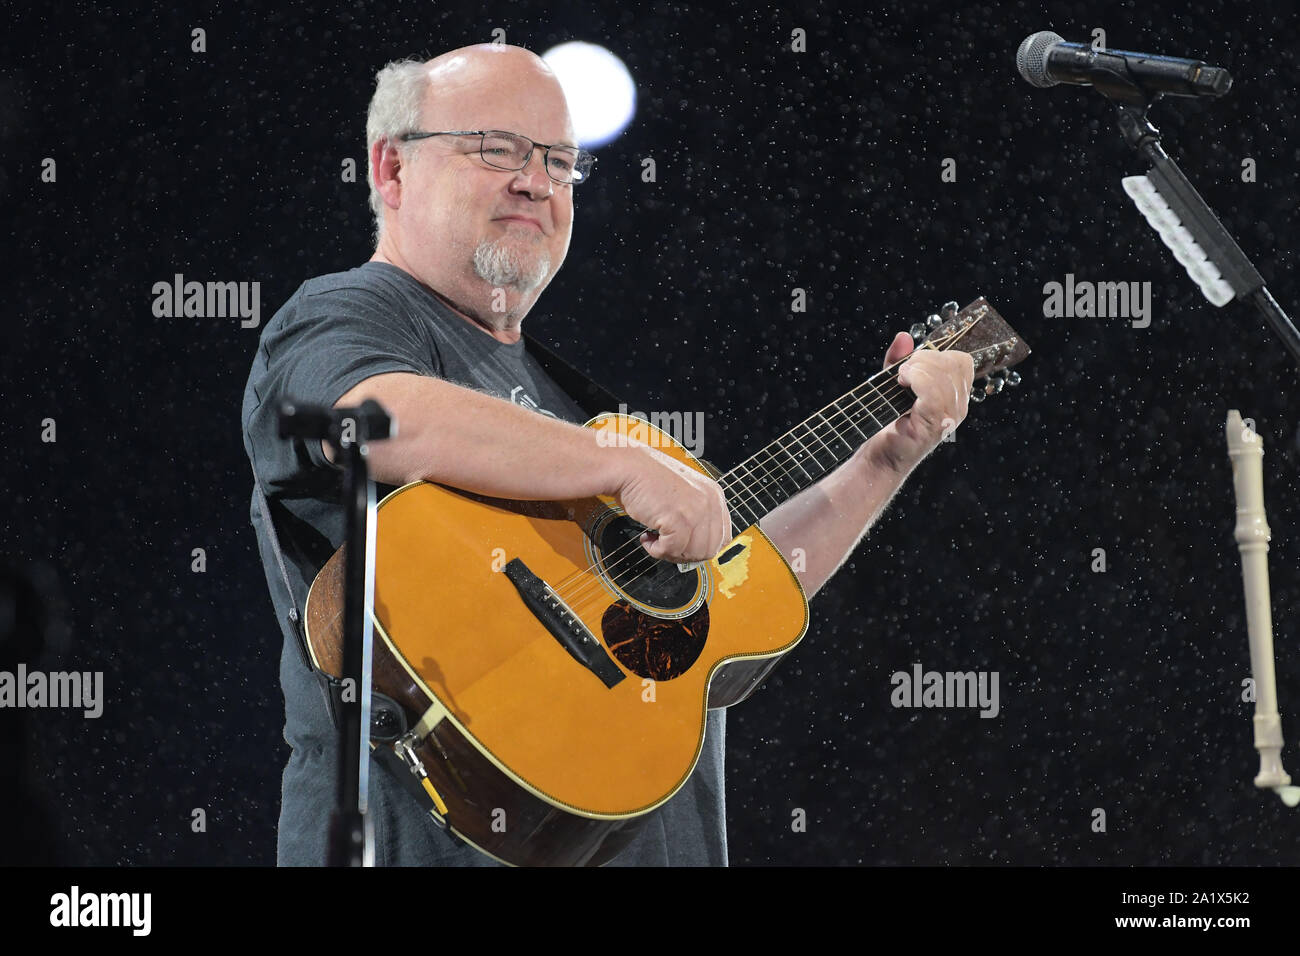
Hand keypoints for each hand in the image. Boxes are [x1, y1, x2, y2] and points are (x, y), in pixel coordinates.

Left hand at [864, 332, 973, 474]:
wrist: (879, 457)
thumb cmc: (888, 422)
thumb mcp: (893, 385)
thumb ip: (900, 360)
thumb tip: (903, 336)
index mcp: (955, 396)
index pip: (962, 362)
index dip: (937, 355)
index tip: (912, 364)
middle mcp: (958, 407)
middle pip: (954, 364)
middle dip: (925, 359)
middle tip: (903, 372)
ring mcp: (949, 417)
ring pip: (943, 375)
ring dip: (917, 369)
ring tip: (900, 379)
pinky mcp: (934, 425)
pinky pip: (933, 391)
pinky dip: (915, 379)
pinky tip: (901, 383)